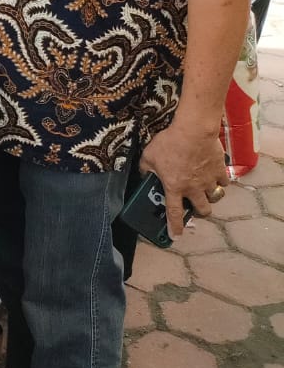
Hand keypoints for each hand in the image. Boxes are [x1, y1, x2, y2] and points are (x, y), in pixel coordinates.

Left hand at [138, 117, 229, 238]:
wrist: (193, 131)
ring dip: (210, 196)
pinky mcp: (220, 170)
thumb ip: (145, 169)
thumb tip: (144, 174)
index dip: (174, 227)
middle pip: (202, 210)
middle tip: (196, 207)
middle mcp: (193, 188)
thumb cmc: (169, 143)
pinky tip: (215, 175)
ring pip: (215, 197)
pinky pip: (223, 182)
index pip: (174, 213)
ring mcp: (209, 180)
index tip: (175, 236)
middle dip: (200, 213)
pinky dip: (220, 181)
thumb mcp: (148, 156)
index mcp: (174, 187)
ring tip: (205, 190)